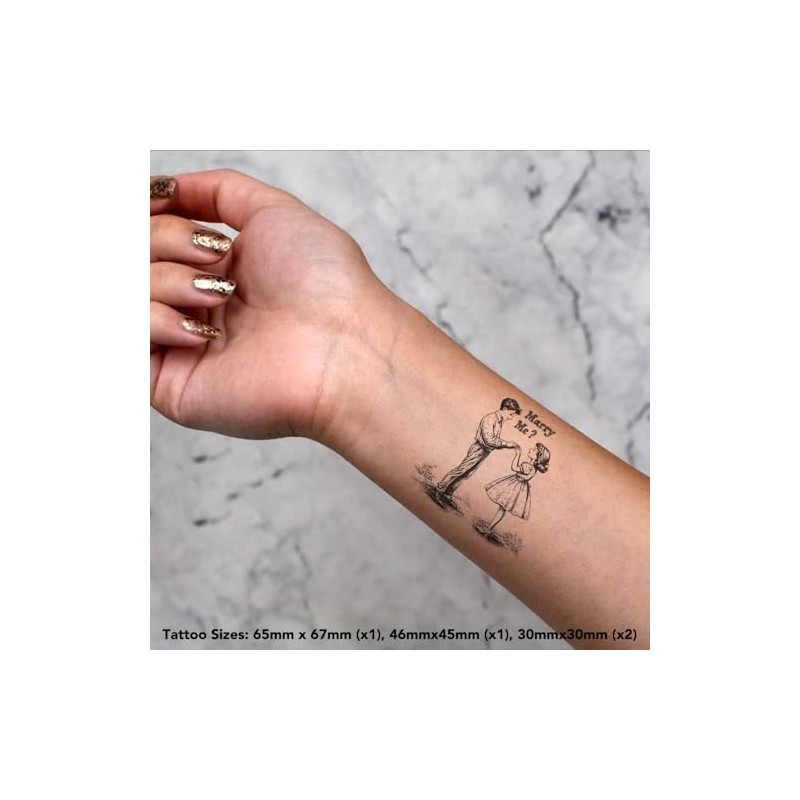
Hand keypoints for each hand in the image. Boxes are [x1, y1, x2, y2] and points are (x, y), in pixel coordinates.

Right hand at [150, 170, 396, 439]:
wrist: (344, 347)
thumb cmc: (326, 284)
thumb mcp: (275, 212)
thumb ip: (218, 191)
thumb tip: (165, 187)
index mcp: (218, 272)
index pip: (154, 235)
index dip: (153, 215)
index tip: (159, 199)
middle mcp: (197, 307)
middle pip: (137, 256)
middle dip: (167, 239)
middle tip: (215, 254)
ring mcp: (182, 346)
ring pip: (128, 292)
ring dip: (168, 279)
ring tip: (219, 295)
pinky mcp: (170, 385)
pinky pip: (126, 340)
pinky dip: (156, 319)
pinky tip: (203, 332)